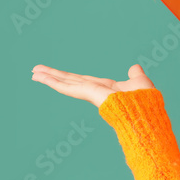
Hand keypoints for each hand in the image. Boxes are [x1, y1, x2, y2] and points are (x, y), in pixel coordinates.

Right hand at [31, 63, 154, 107]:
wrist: (146, 112)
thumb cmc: (146, 102)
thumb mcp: (139, 82)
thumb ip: (136, 75)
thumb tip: (135, 67)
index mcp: (105, 88)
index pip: (82, 80)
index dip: (69, 76)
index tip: (57, 74)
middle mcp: (94, 91)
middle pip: (70, 80)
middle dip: (54, 75)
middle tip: (36, 71)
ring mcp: (90, 93)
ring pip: (66, 83)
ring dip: (49, 77)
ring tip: (33, 73)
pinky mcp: (89, 93)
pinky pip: (68, 87)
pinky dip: (54, 81)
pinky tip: (42, 77)